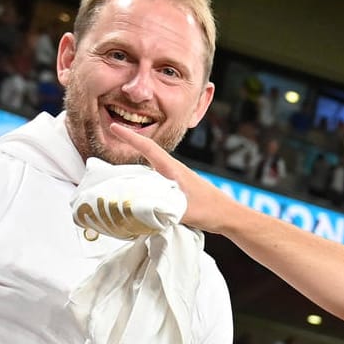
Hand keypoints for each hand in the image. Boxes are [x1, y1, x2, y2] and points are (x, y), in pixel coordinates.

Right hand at [107, 123, 238, 232]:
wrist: (231, 216)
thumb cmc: (212, 211)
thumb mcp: (183, 211)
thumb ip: (161, 209)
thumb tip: (140, 210)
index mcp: (174, 170)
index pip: (149, 148)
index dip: (130, 137)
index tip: (114, 127)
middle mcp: (175, 170)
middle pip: (148, 154)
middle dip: (130, 145)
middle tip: (112, 143)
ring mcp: (178, 177)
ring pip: (153, 166)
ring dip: (137, 163)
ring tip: (119, 168)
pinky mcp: (180, 186)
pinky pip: (158, 177)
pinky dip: (147, 178)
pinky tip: (141, 188)